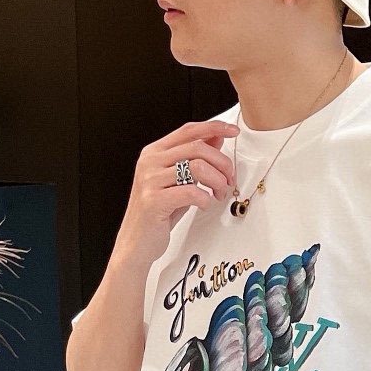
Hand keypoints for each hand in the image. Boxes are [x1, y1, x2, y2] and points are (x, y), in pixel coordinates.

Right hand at [118, 121, 238, 263]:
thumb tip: (215, 138)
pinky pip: (191, 192)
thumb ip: (194, 159)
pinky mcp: (154, 201)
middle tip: (229, 179)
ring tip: (218, 193)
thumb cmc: (158, 213)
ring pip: (198, 167)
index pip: (188, 130)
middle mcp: (150, 162)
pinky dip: (205, 198)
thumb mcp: (179, 181)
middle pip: (197, 147)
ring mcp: (150, 180)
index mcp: (155, 153)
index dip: (214, 127)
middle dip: (222, 163)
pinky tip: (204, 204)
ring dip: (217, 181)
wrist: (136, 243)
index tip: (233, 131)